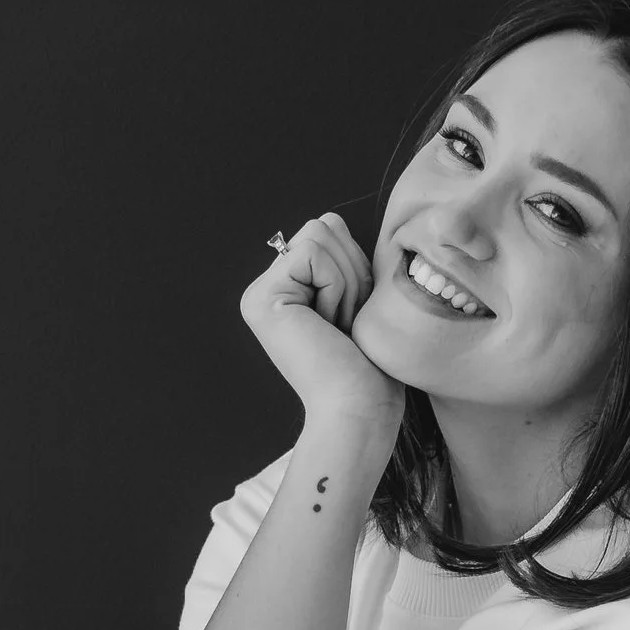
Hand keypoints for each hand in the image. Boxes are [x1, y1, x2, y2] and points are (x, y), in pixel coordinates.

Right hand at [240, 212, 404, 448]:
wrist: (360, 409)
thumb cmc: (371, 365)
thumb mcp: (359, 298)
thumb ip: (341, 259)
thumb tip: (330, 221)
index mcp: (287, 287)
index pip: (329, 229)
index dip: (357, 265)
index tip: (354, 315)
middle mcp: (265, 289)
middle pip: (324, 225)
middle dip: (352, 270)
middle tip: (347, 322)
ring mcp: (258, 294)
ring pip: (320, 234)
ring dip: (347, 282)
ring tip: (338, 327)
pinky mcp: (262, 299)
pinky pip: (313, 254)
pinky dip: (336, 288)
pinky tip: (329, 326)